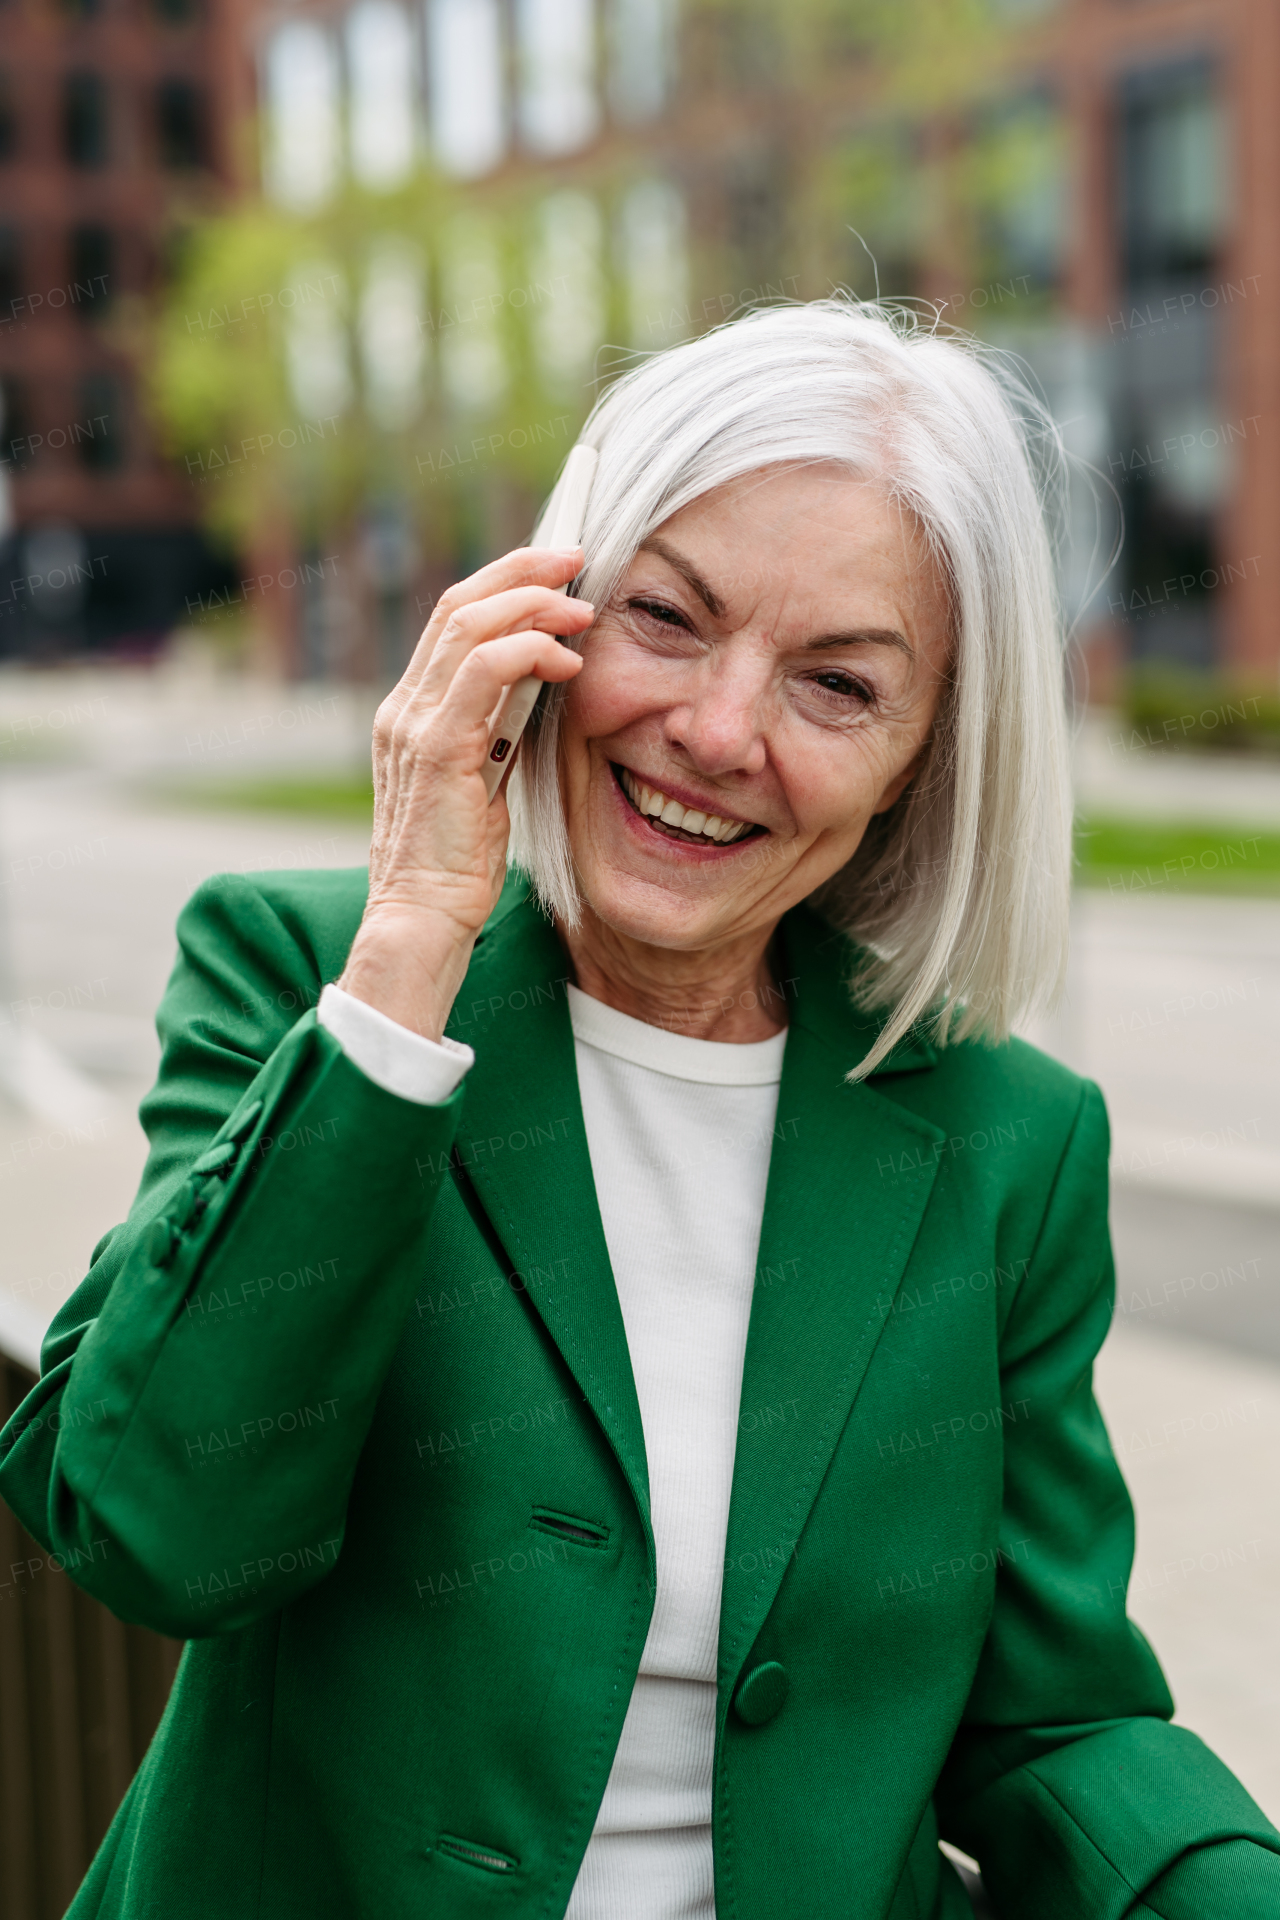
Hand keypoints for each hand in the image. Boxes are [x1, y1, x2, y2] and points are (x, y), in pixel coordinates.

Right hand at [338, 546, 590, 1040]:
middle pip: (458, 604)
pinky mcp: (435, 751)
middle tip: (579, 559)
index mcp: (412, 711)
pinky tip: (567, 661)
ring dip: (534, 606)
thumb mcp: (483, 780)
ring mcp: (413, 725)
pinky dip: (528, 652)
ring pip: (468, 626)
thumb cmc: (457, 864)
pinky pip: (481, 674)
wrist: (423, 920)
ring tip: (583, 609)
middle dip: (523, 572)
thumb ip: (498, 729)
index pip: (453, 619)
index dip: (506, 582)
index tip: (560, 569)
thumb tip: (540, 683)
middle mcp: (404, 708)